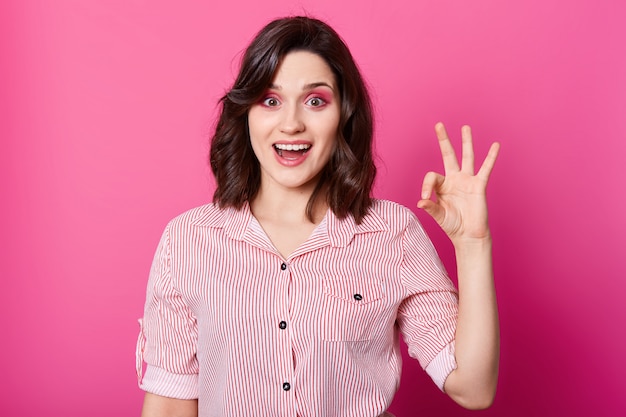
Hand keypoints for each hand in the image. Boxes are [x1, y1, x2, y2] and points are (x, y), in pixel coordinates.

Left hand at [417, 123, 499, 243]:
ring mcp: (467, 181)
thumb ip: (430, 208)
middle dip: (444, 140)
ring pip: (466, 157)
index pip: (431, 176)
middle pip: (448, 155)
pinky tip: (495, 145)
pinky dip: (491, 157)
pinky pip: (485, 169)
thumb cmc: (452, 225)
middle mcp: (454, 180)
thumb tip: (420, 202)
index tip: (423, 198)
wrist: (468, 235)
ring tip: (465, 127)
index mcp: (441, 186)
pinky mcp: (479, 186)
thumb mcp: (439, 215)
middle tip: (439, 125)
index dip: (425, 185)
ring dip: (466, 142)